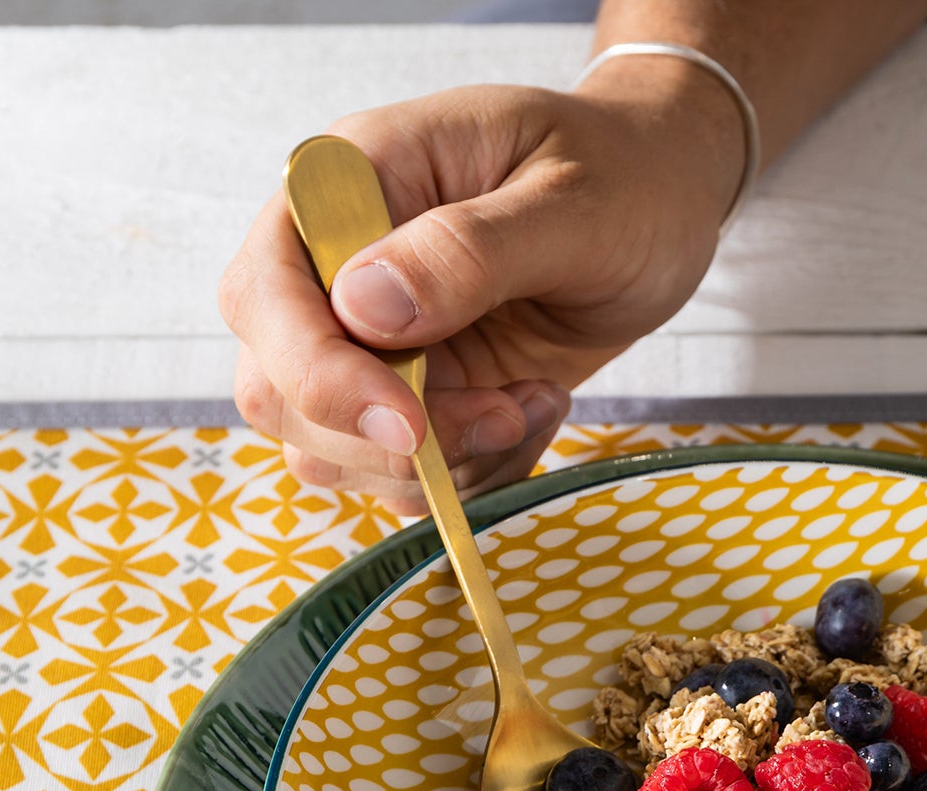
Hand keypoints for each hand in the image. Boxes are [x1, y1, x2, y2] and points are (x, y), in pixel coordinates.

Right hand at [219, 63, 740, 507]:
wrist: (661, 203)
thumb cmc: (620, 176)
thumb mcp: (570, 200)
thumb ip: (468, 249)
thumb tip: (364, 306)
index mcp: (348, 185)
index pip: (265, 294)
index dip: (319, 374)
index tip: (409, 424)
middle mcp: (333, 271)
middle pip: (278, 393)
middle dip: (389, 441)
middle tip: (506, 416)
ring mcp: (367, 347)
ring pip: (334, 454)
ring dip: (442, 465)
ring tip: (538, 400)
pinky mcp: (413, 402)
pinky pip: (403, 478)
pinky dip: (473, 475)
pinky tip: (535, 410)